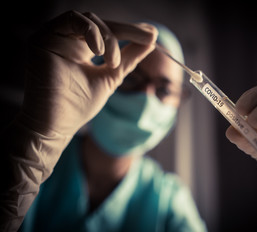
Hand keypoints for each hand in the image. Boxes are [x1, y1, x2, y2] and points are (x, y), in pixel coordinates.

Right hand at [22, 11, 157, 135]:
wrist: (56, 125)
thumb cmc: (79, 105)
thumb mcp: (111, 77)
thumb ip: (128, 58)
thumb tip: (151, 40)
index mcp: (81, 49)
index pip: (108, 32)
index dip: (131, 31)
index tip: (153, 36)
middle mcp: (68, 40)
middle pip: (101, 23)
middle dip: (128, 29)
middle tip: (149, 38)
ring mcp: (55, 37)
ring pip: (89, 20)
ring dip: (109, 37)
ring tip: (113, 63)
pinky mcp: (43, 39)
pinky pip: (71, 20)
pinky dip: (91, 32)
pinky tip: (100, 53)